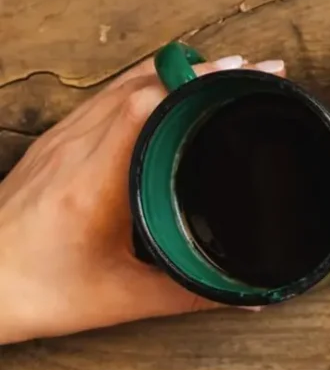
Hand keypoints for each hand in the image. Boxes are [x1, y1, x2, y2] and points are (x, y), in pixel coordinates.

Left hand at [0, 53, 285, 344]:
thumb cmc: (32, 293)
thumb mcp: (121, 300)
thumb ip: (190, 295)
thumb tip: (248, 297)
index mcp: (92, 179)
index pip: (147, 104)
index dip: (199, 82)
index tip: (243, 77)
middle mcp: (76, 147)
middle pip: (147, 82)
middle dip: (206, 70)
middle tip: (255, 69)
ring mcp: (62, 138)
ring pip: (126, 82)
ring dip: (178, 71)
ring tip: (226, 70)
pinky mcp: (54, 140)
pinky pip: (107, 94)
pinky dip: (147, 82)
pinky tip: (171, 86)